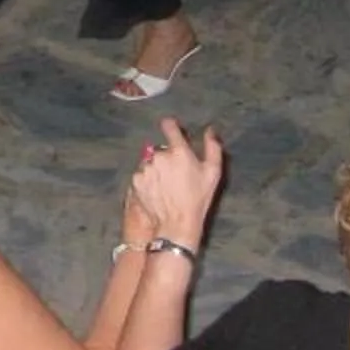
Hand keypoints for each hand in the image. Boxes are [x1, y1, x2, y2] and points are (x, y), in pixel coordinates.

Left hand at [130, 120, 225, 247]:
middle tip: (176, 174)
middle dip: (167, 157)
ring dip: (156, 169)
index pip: (169, 126)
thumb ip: (213, 147)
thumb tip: (209, 130)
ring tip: (166, 186)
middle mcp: (159, 156)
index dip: (171, 125)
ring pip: (150, 162)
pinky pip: (141, 175)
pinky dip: (147, 180)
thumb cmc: (198, 199)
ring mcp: (146, 169)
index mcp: (179, 151)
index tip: (172, 128)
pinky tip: (157, 192)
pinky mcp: (136, 181)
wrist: (177, 224)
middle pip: (161, 149)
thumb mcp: (213, 172)